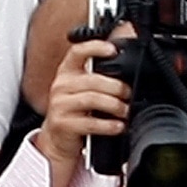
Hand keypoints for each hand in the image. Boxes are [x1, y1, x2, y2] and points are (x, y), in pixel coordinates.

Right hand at [39, 38, 128, 177]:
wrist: (58, 139)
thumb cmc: (76, 112)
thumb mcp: (83, 91)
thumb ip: (98, 80)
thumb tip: (127, 76)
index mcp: (67, 72)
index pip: (78, 52)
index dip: (95, 47)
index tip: (112, 50)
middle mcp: (61, 85)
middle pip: (93, 80)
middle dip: (116, 87)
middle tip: (128, 94)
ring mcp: (60, 105)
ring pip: (92, 99)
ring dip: (114, 105)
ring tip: (125, 111)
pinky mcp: (63, 124)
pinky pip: (90, 123)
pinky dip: (108, 125)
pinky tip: (119, 126)